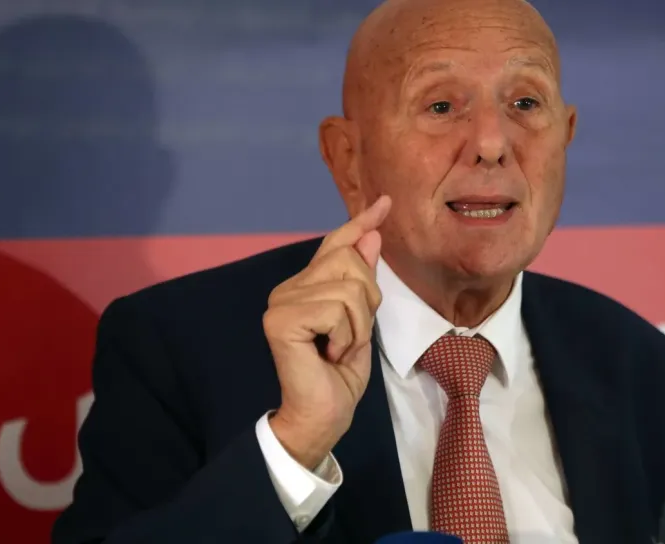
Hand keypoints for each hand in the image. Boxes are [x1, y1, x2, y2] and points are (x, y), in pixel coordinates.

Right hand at [264, 196, 390, 468]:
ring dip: (359, 326)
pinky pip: (337, 309)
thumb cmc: (340, 376)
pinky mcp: (281, 320)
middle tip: (350, 337)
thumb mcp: (362, 321)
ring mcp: (281, 302)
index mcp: (306, 286)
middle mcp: (288, 288)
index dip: (360, 222)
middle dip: (367, 301)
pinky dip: (346, 335)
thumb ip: (362, 280)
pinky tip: (329, 354)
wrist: (322, 416)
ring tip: (339, 349)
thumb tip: (371, 235)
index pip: (335, 244)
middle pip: (349, 260)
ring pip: (348, 287)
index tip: (384, 202)